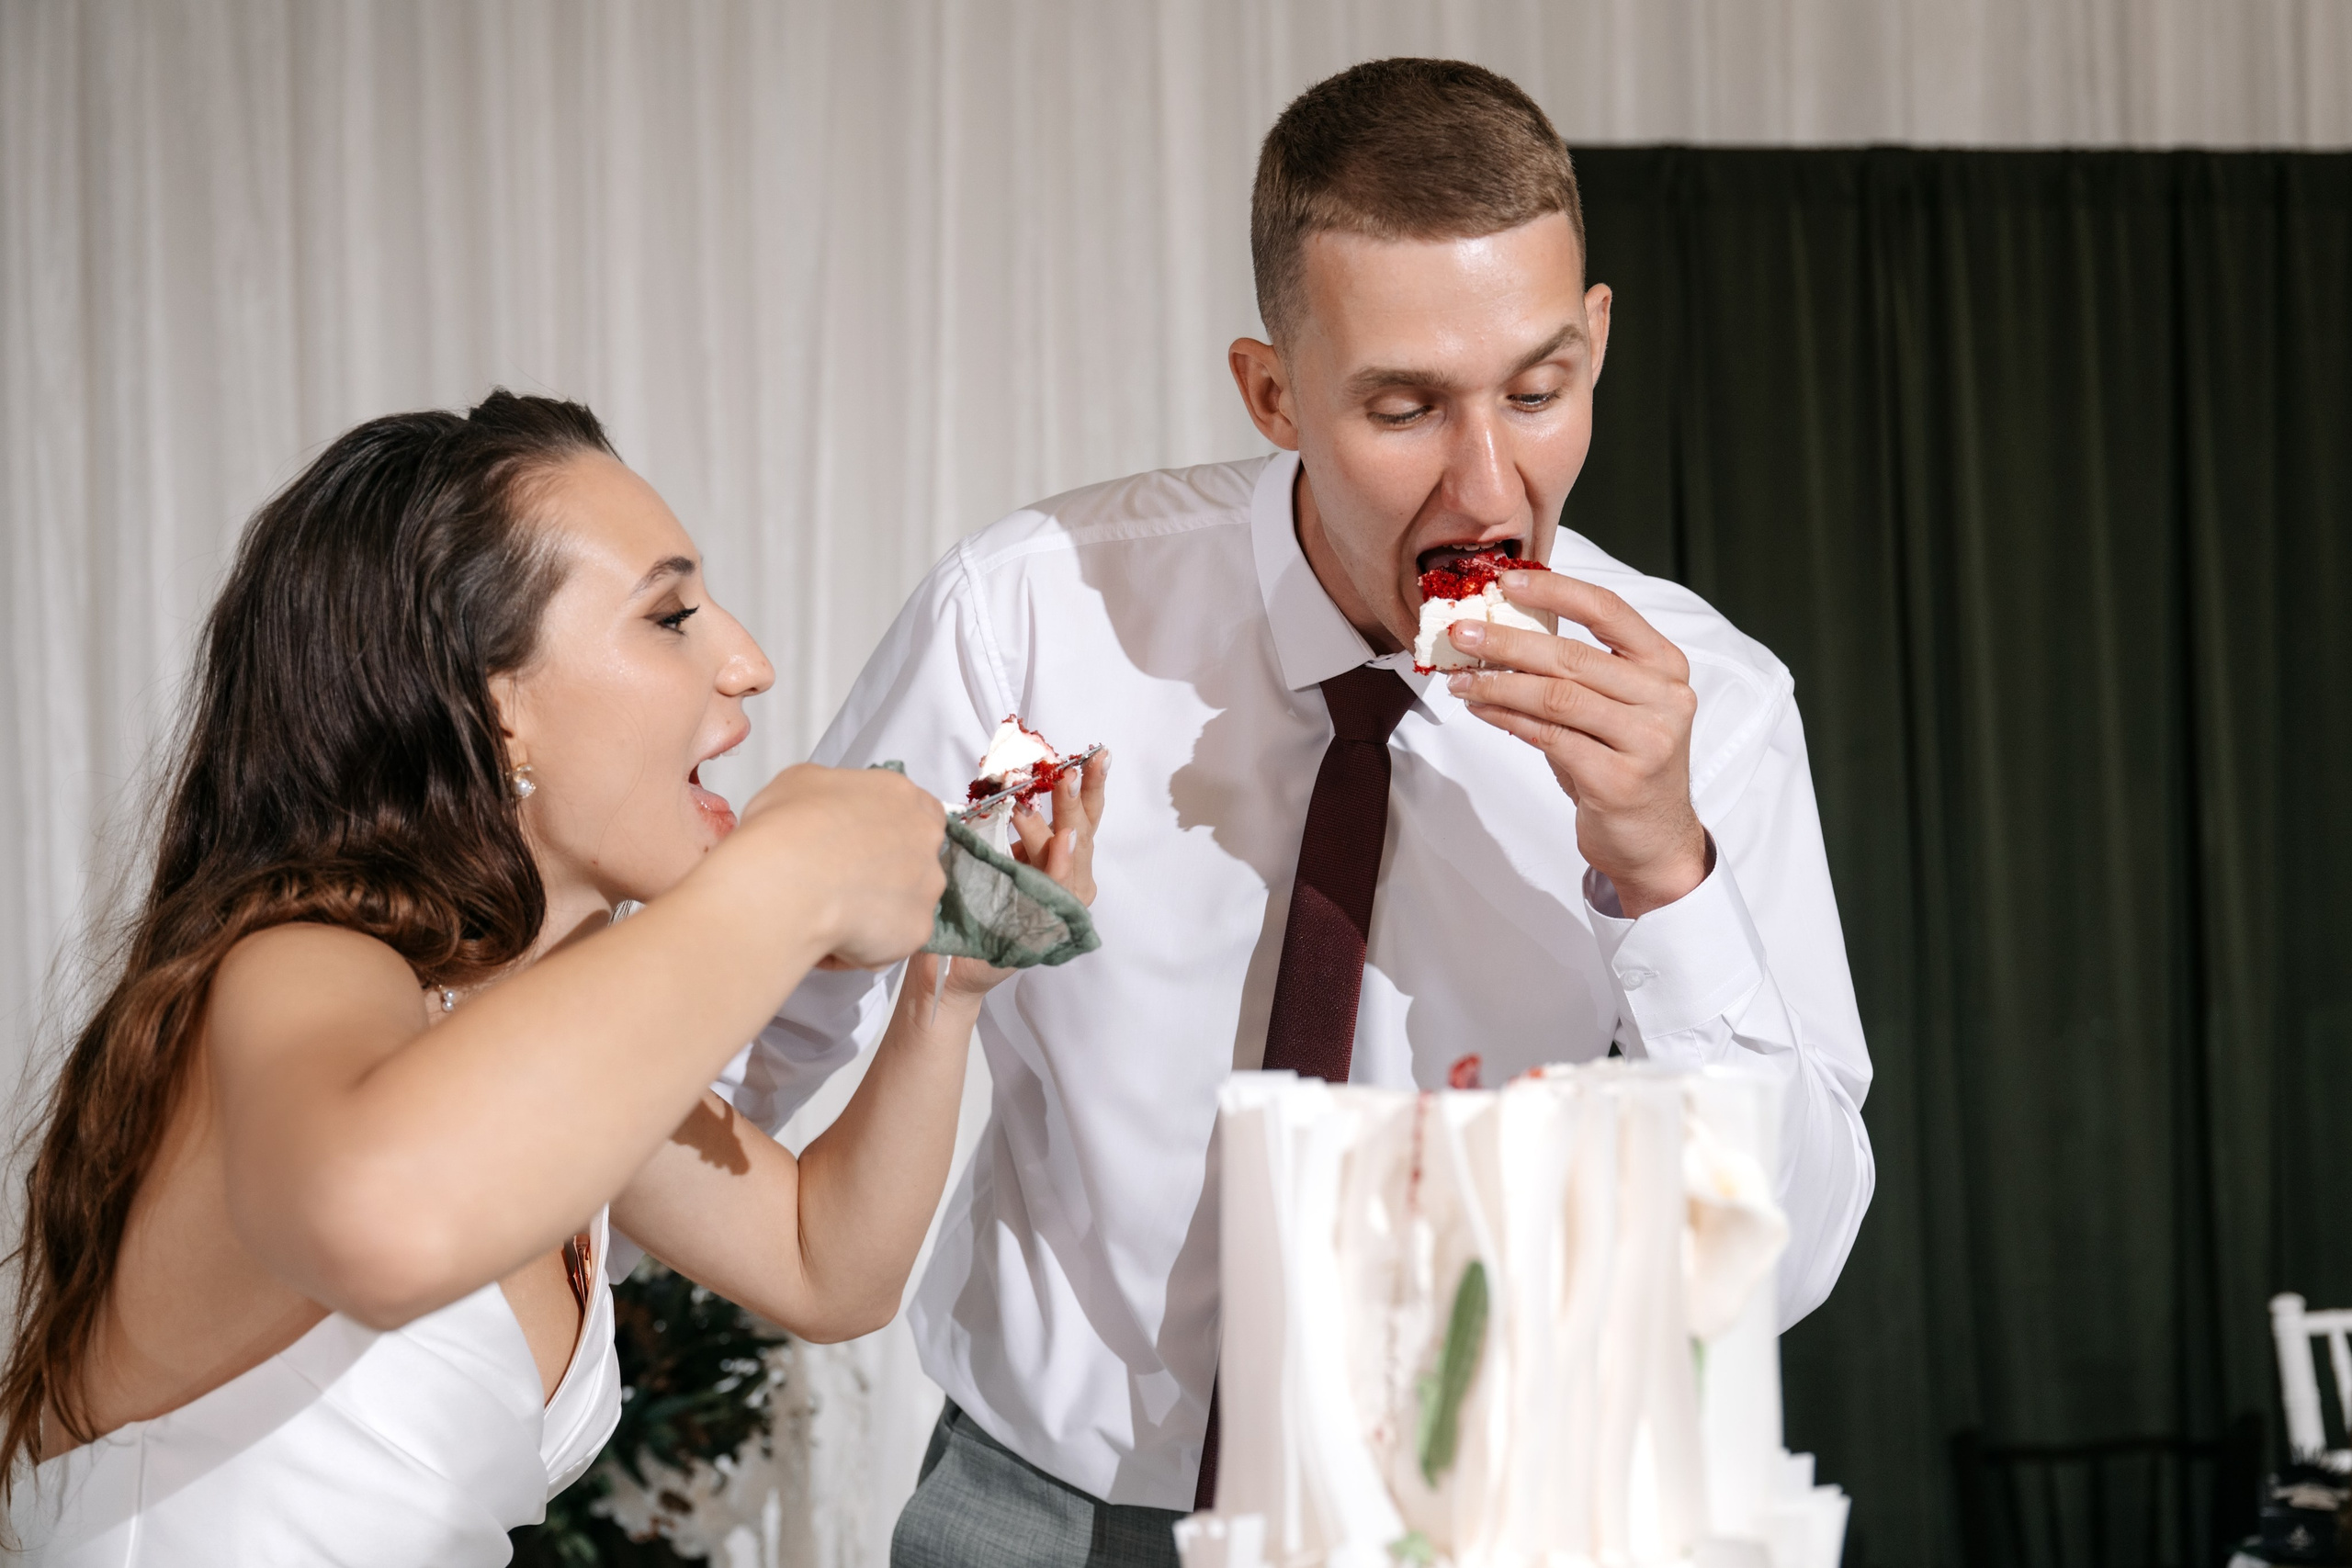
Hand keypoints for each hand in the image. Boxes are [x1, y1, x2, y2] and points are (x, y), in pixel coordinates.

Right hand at [733, 763, 947, 968]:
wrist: (788, 882)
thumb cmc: (788, 826)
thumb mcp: (799, 783)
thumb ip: (831, 796)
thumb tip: (826, 813)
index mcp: (899, 795)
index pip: (918, 809)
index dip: (890, 829)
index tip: (862, 843)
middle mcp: (925, 838)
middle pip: (915, 858)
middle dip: (884, 872)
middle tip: (838, 882)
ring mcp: (927, 887)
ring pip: (903, 903)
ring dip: (873, 911)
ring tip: (827, 916)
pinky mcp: (918, 930)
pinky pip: (889, 942)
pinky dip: (861, 947)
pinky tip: (827, 939)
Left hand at [920, 747, 1109, 999]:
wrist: (953, 962)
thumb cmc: (977, 904)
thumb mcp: (999, 856)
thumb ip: (1018, 829)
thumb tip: (1017, 785)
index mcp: (1062, 862)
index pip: (1084, 817)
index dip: (1092, 786)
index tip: (1096, 754)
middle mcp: (1070, 883)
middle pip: (1081, 834)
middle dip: (1075, 801)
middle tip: (1068, 773)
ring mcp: (1061, 906)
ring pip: (1067, 858)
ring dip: (1057, 827)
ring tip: (1034, 806)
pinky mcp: (1047, 926)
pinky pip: (1056, 891)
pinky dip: (1059, 866)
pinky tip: (1063, 843)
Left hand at [1443, 573, 1707, 917]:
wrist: (1653, 839)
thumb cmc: (1623, 763)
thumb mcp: (1612, 706)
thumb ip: (1575, 670)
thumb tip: (1500, 632)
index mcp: (1665, 665)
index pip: (1608, 611)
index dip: (1554, 590)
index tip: (1506, 580)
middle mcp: (1665, 698)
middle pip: (1572, 656)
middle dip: (1507, 641)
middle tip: (1461, 634)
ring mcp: (1648, 740)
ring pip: (1556, 697)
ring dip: (1498, 684)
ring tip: (1460, 679)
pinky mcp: (1620, 779)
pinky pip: (1549, 738)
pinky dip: (1506, 719)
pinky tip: (1481, 710)